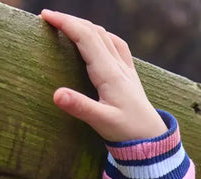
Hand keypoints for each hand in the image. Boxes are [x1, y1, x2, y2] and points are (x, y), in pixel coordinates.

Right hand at [40, 9, 166, 141]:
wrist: (154, 140)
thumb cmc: (129, 133)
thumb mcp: (102, 122)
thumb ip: (80, 107)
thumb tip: (56, 94)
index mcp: (109, 73)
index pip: (86, 37)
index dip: (65, 23)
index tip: (46, 16)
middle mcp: (119, 66)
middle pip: (94, 32)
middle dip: (71, 21)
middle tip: (49, 18)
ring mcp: (126, 69)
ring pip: (105, 36)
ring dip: (85, 26)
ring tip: (67, 24)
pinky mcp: (130, 76)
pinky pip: (117, 46)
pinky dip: (102, 36)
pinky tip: (97, 38)